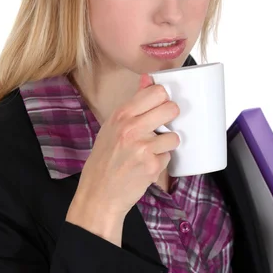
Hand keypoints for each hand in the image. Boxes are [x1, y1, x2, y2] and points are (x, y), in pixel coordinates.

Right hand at [66, 73, 179, 243]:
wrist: (98, 194)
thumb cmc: (105, 159)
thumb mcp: (113, 126)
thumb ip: (134, 103)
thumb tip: (148, 78)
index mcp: (121, 115)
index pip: (156, 92)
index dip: (163, 99)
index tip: (160, 106)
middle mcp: (131, 128)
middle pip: (171, 108)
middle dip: (171, 118)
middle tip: (161, 128)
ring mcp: (143, 147)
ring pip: (174, 135)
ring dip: (166, 144)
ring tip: (151, 151)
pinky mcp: (152, 166)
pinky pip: (168, 156)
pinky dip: (161, 161)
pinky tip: (146, 166)